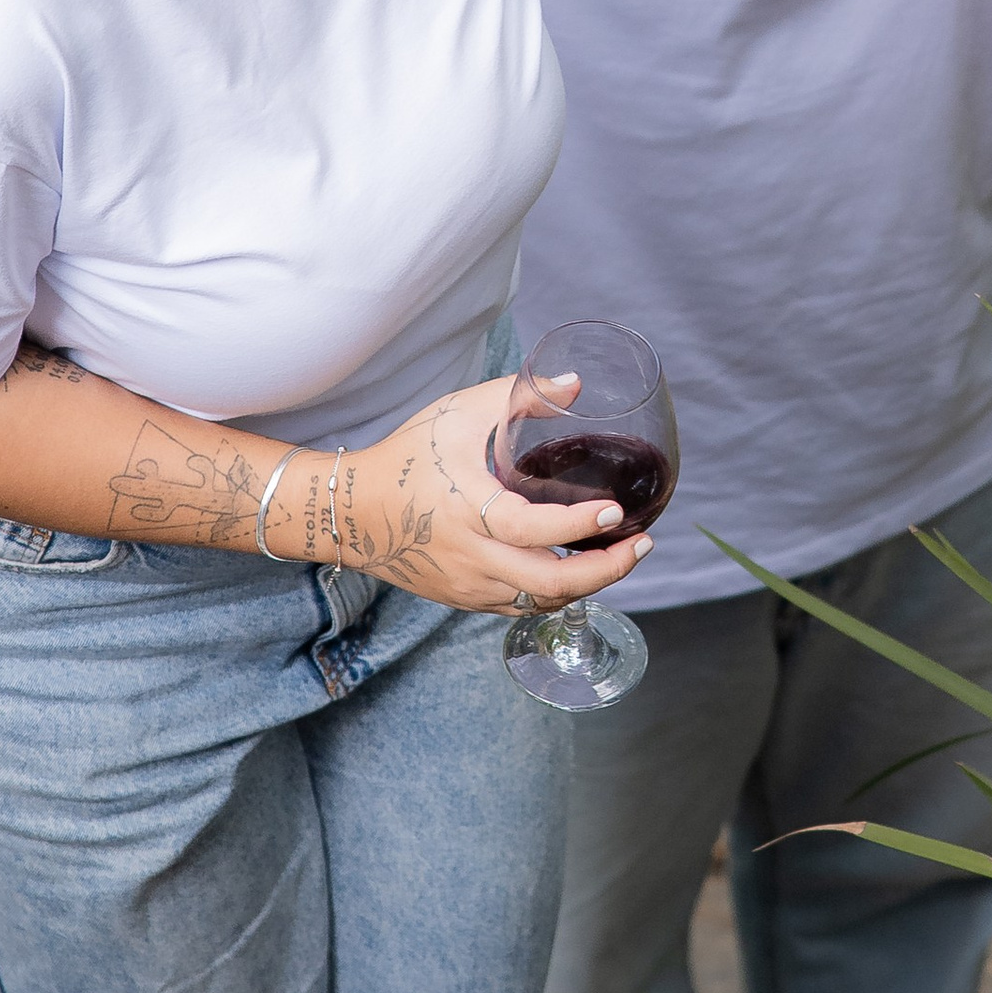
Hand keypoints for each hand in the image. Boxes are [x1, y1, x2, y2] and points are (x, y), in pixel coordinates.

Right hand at [342, 375, 650, 615]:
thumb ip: (517, 397)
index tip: (615, 512)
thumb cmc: (406, 457)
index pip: (530, 529)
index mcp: (466, 511)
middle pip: (548, 584)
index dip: (576, 526)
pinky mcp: (466, 599)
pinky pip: (523, 606)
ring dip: (589, 585)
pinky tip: (582, 570)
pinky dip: (558, 594)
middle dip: (605, 570)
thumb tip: (576, 386)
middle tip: (640, 545)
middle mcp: (470, 558)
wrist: (351, 512)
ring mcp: (468, 586)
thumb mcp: (456, 414)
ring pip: (541, 601)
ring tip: (620, 555)